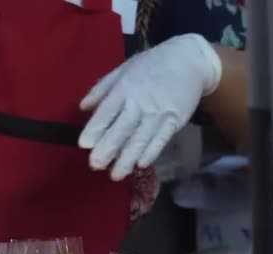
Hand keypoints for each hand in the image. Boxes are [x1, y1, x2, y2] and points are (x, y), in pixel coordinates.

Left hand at [79, 33, 221, 180]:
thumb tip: (83, 107)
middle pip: (122, 129)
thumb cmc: (151, 64)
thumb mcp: (123, 69)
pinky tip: (141, 165)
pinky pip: (161, 140)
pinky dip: (151, 153)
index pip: (107, 111)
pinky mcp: (174, 120)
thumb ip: (102, 89)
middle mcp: (140, 103)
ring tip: (116, 175)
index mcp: (124, 89)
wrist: (189, 60)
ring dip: (127, 159)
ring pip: (141, 139)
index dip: (95, 128)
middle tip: (95, 165)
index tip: (84, 144)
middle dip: (108, 149)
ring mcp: (158, 113)